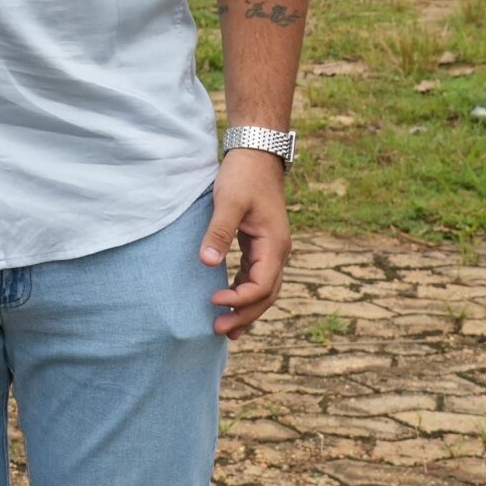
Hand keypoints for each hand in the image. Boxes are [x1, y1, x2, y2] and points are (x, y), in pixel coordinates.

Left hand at [201, 149, 291, 338]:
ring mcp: (272, 249)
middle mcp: (278, 251)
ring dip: (246, 309)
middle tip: (218, 330)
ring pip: (264, 289)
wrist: (256, 155)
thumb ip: (219, 232)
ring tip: (225, 328)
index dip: (239, 299)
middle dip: (245, 315)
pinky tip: (229, 303)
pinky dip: (245, 293)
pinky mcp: (261, 245)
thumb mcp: (228, 202)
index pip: (262, 285)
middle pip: (267, 294)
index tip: (213, 301)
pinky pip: (257, 277)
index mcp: (274, 244)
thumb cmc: (243, 176)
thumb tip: (207, 262)